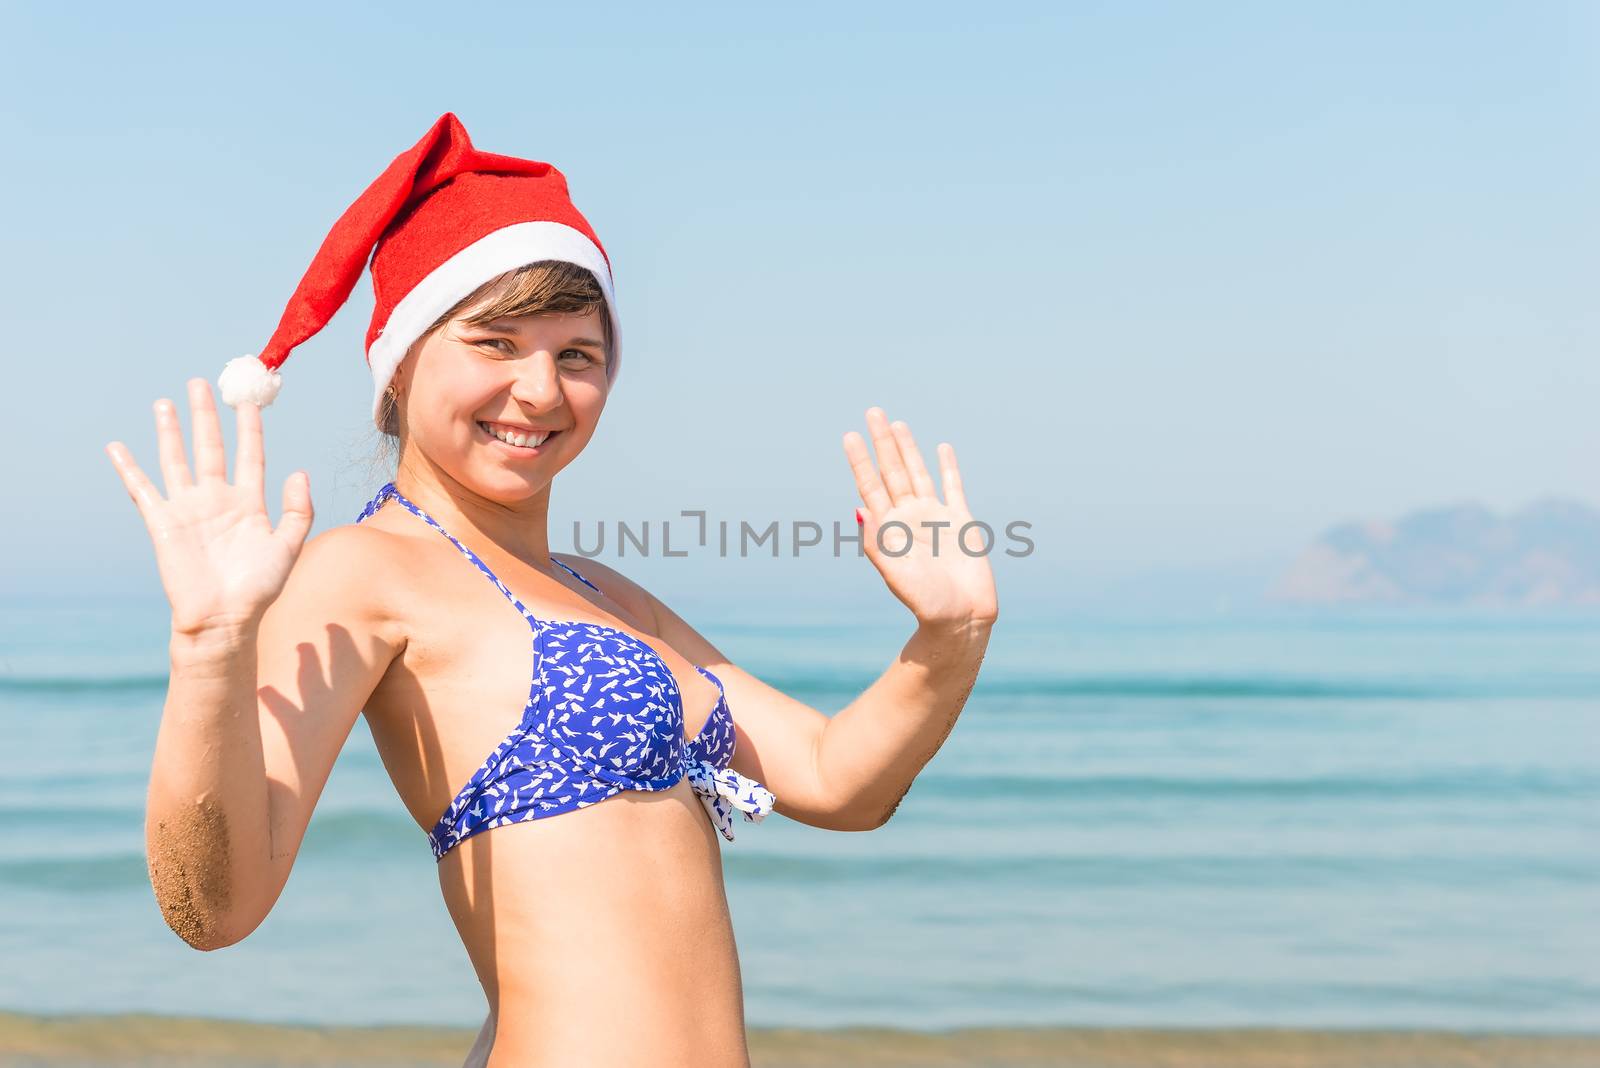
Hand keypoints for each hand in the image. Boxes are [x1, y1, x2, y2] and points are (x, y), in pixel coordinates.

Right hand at [105, 377, 314, 636]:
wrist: (225, 619)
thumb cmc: (259, 589)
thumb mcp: (288, 547)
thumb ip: (299, 510)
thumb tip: (299, 471)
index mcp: (249, 503)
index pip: (250, 455)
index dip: (249, 427)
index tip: (250, 400)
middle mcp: (217, 500)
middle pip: (210, 448)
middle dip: (206, 416)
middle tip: (200, 383)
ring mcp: (189, 509)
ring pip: (176, 460)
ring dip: (170, 432)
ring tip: (164, 402)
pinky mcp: (163, 524)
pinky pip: (142, 490)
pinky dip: (129, 469)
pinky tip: (117, 447)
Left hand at [842, 407, 998, 627]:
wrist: (961, 619)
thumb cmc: (925, 602)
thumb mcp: (895, 572)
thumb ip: (878, 541)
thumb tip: (859, 507)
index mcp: (889, 529)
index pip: (871, 486)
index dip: (860, 461)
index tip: (849, 435)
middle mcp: (909, 518)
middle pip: (892, 471)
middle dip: (882, 442)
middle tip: (873, 411)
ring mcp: (935, 517)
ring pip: (918, 473)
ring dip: (908, 448)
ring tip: (898, 423)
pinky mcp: (961, 522)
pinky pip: (953, 487)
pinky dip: (948, 467)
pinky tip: (942, 448)